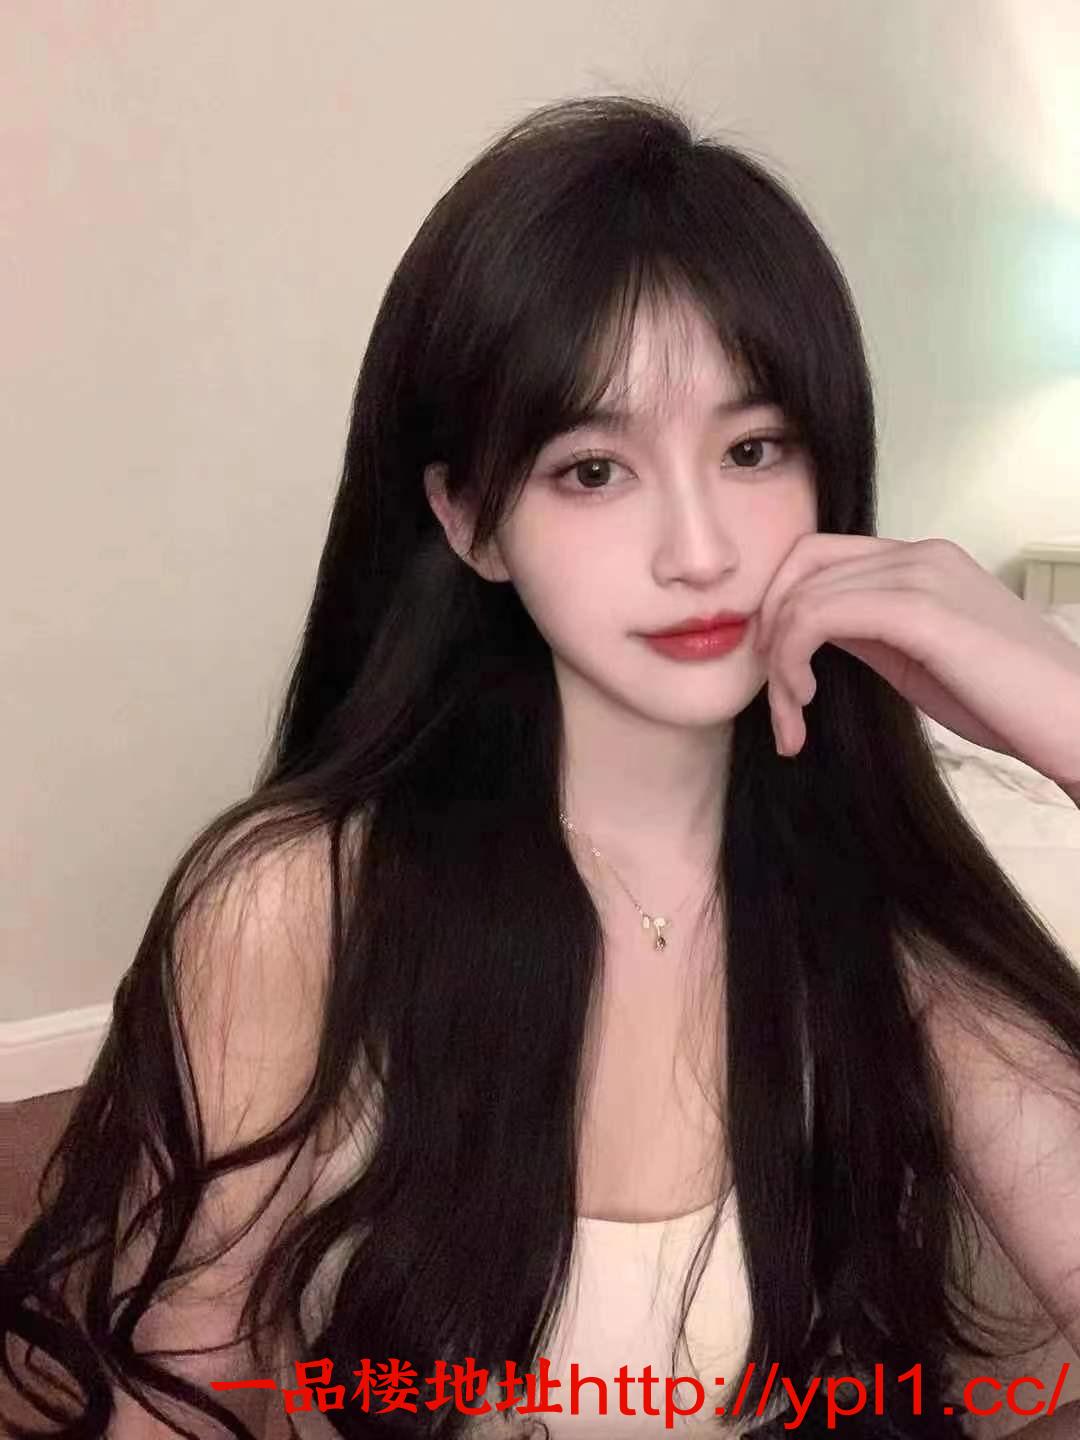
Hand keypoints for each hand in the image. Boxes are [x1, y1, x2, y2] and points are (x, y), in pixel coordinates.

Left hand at [754, 534, 1079, 792]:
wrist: (1079, 722)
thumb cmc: (1007, 702)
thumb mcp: (919, 658)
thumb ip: (869, 631)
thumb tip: (811, 628)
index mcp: (921, 559)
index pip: (817, 556)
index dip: (779, 611)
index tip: (780, 678)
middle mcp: (918, 553)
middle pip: (799, 568)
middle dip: (769, 636)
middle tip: (777, 705)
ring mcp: (921, 575)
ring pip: (802, 598)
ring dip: (780, 667)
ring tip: (792, 722)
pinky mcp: (920, 610)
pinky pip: (819, 617)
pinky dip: (793, 662)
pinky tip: (807, 703)